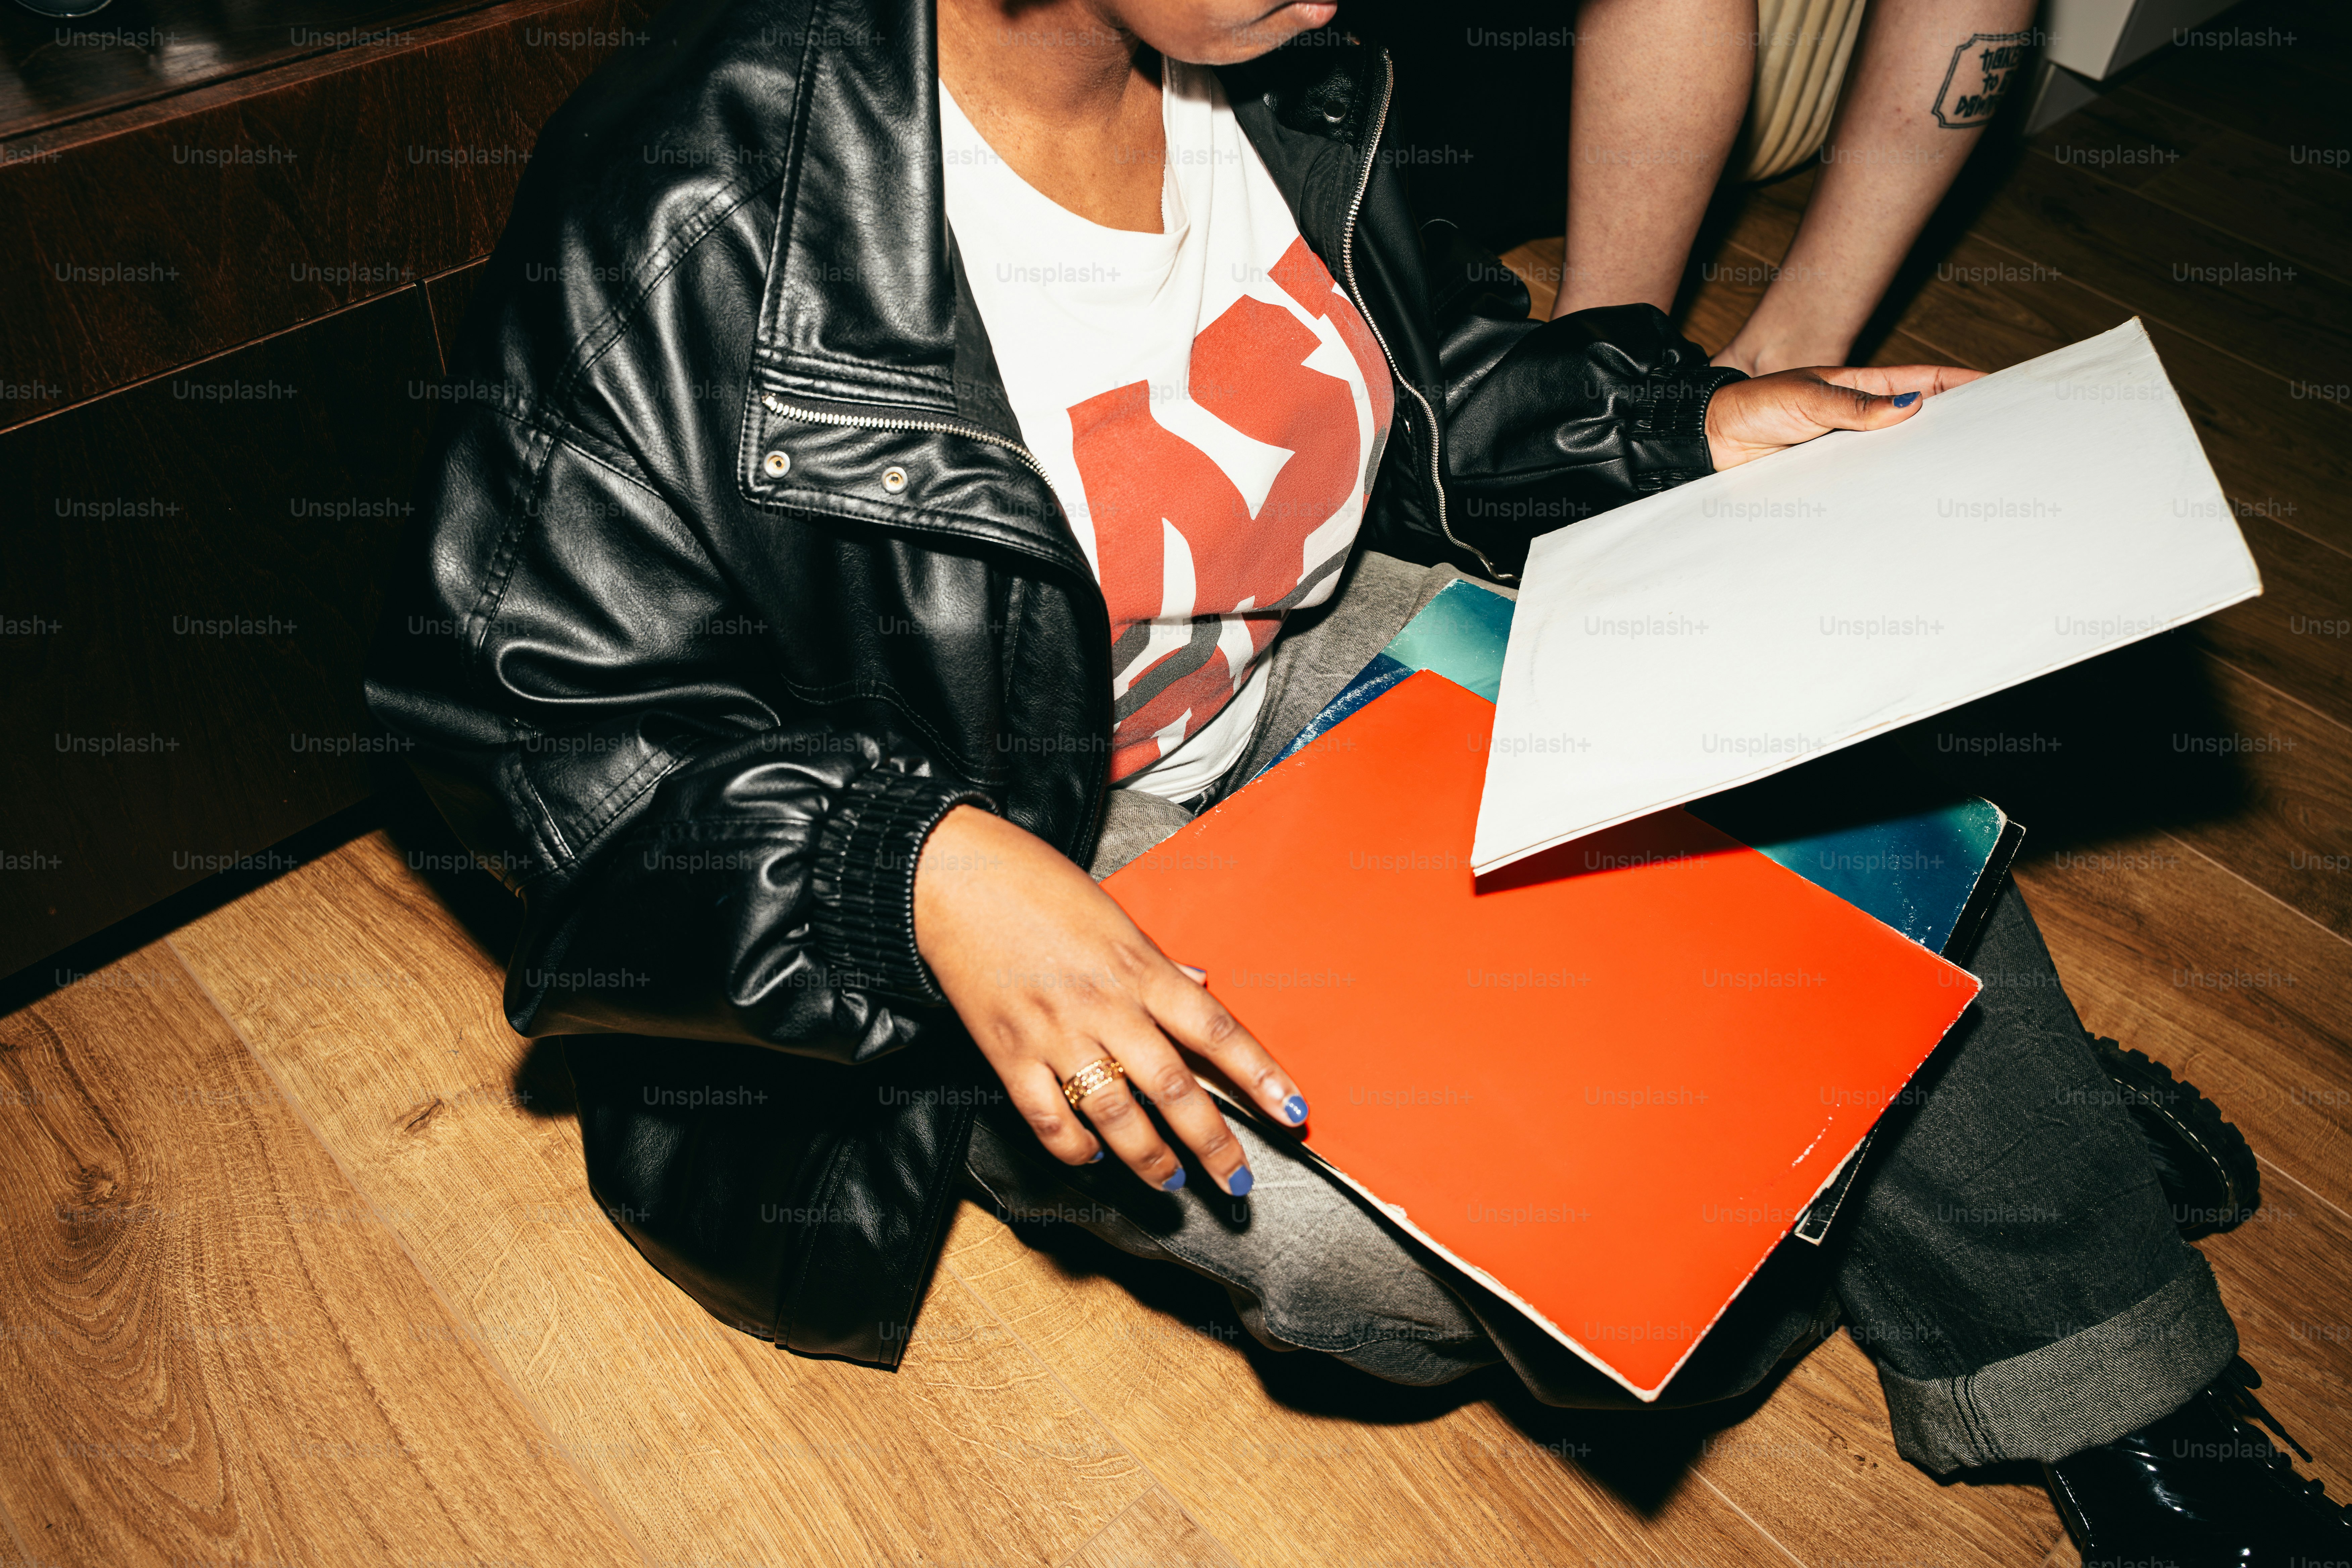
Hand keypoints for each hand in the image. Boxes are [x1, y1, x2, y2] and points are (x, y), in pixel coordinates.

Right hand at [912, 805, 1308, 1194]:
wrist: (953, 878)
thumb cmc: (1035, 887)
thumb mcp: (1113, 915)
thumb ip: (1159, 962)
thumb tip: (1202, 986)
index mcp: (1137, 968)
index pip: (1216, 1030)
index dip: (1260, 1075)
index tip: (1292, 1113)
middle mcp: (1104, 1006)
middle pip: (1173, 1087)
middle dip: (1212, 1142)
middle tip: (1236, 1181)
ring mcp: (1055, 1033)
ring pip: (1115, 1114)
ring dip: (1148, 1158)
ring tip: (1170, 1181)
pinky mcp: (1008, 1053)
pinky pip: (1049, 1118)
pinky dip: (1073, 1148)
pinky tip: (1092, 1158)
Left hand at [1704, 363, 1983, 470]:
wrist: (1711, 440)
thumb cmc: (1753, 407)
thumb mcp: (1807, 397)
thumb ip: (1855, 405)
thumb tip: (1910, 405)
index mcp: (1860, 387)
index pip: (1923, 381)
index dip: (1961, 382)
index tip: (1998, 385)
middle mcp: (1860, 418)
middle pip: (1920, 420)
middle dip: (1956, 426)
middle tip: (1995, 437)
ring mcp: (1848, 448)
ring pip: (1898, 454)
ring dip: (1925, 462)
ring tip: (1964, 474)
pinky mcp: (1831, 475)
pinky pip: (1868, 482)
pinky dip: (1889, 487)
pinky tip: (1911, 501)